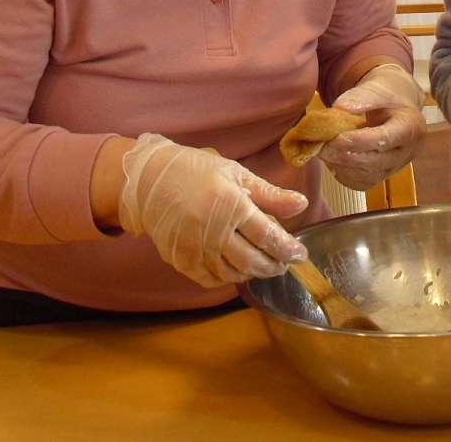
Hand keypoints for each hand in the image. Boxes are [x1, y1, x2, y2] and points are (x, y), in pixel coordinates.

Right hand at [118, 133, 308, 287]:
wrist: (149, 180)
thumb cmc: (196, 171)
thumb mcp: (236, 173)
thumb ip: (269, 194)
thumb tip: (301, 204)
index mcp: (230, 204)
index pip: (267, 235)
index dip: (287, 248)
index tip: (300, 254)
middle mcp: (213, 230)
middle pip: (252, 260)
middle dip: (274, 266)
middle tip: (284, 264)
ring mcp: (195, 248)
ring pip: (232, 274)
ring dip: (252, 274)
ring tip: (263, 265)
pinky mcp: (181, 260)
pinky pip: (210, 279)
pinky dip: (227, 279)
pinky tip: (236, 269)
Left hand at [318, 64, 426, 190]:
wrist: (394, 107)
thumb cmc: (386, 96)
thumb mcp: (377, 88)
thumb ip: (360, 96)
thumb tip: (340, 108)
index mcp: (411, 127)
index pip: (386, 139)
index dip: (360, 141)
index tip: (336, 136)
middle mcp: (407, 152)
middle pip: (376, 161)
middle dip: (345, 154)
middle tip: (321, 145)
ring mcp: (395, 167)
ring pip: (367, 176)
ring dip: (341, 165)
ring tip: (322, 151)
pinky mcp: (382, 176)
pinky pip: (361, 183)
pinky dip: (343, 174)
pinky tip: (332, 160)